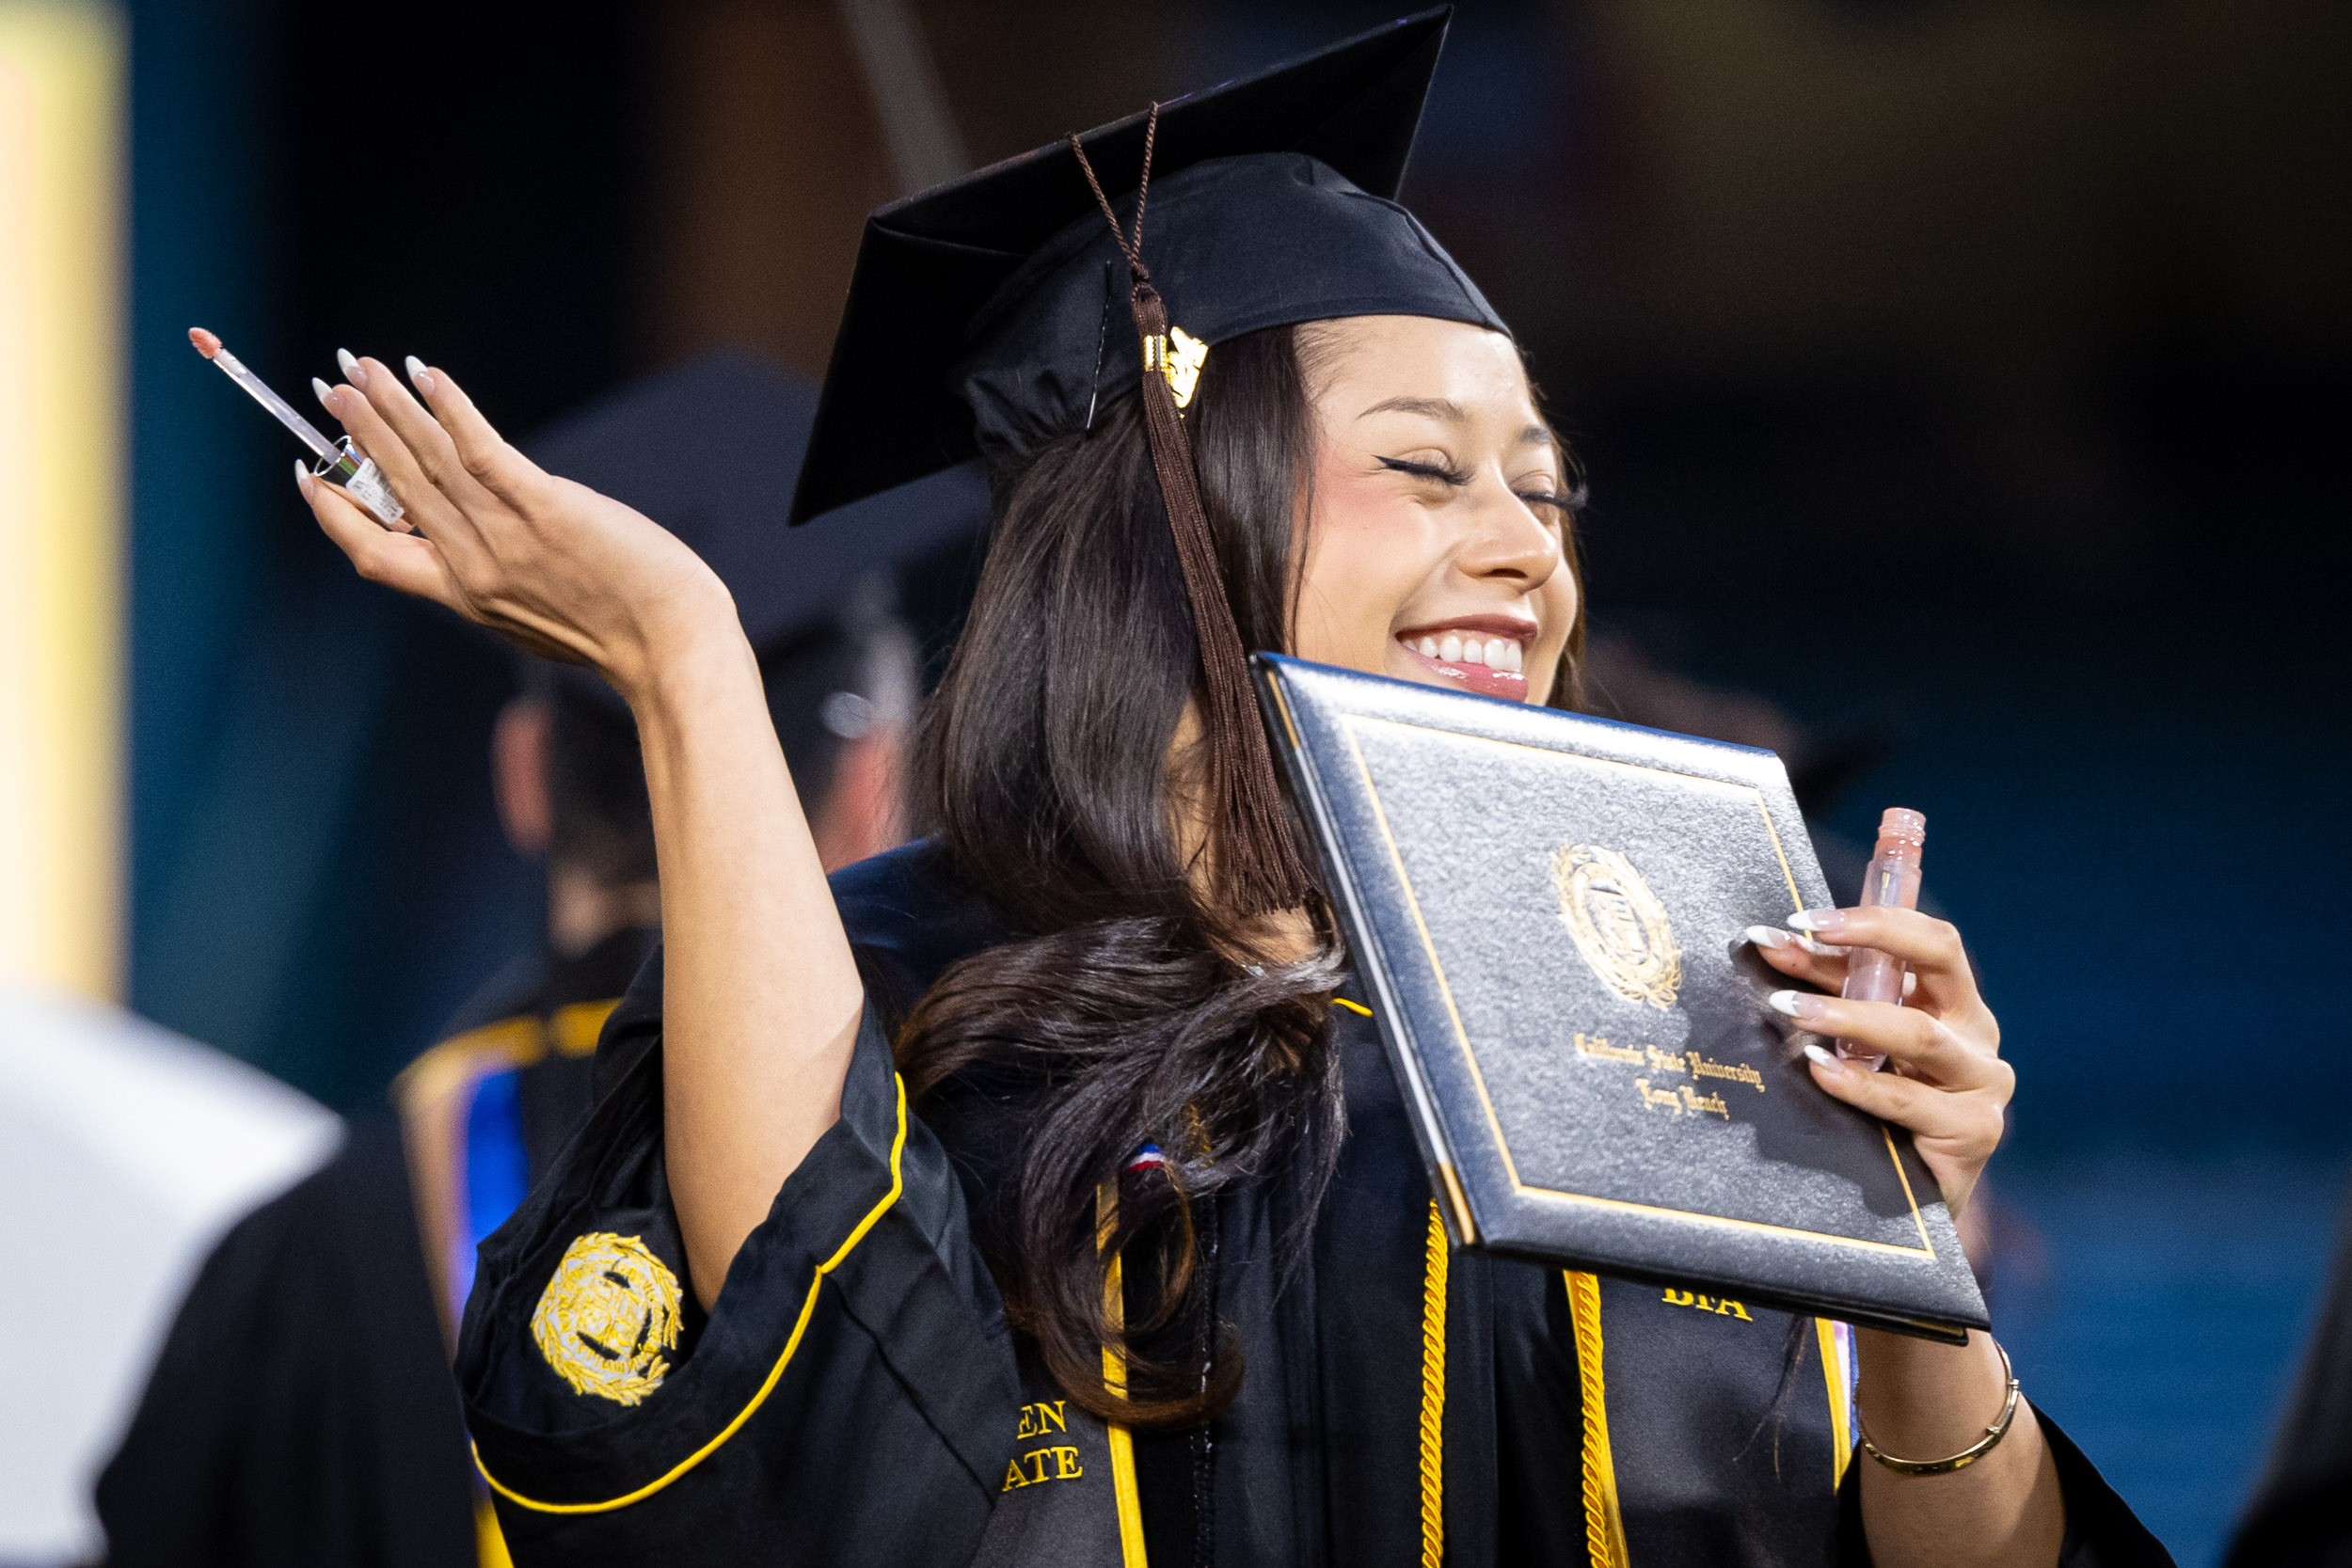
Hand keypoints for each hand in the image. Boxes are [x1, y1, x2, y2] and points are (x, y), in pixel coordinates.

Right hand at [297, 355, 733, 701]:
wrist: (672, 648)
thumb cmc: (621, 634)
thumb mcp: (538, 619)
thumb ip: (500, 585)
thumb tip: (482, 554)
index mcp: (462, 597)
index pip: (373, 554)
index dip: (333, 513)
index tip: (309, 475)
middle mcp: (471, 567)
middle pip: (393, 491)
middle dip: (356, 436)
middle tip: (331, 391)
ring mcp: (505, 537)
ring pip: (429, 462)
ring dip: (390, 410)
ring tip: (361, 370)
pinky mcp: (546, 509)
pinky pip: (483, 451)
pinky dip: (451, 409)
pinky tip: (426, 375)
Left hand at [1746, 909, 2009, 1216]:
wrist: (1909, 1207)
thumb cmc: (1876, 1114)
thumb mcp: (1858, 1043)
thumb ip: (1833, 998)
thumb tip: (1768, 944)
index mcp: (1953, 1003)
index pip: (1927, 940)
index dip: (1871, 918)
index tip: (1802, 917)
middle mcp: (1976, 1034)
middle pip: (1939, 959)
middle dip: (1869, 938)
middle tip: (1796, 933)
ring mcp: (1981, 1083)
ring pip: (1918, 1033)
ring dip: (1846, 1016)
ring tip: (1786, 1008)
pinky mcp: (1973, 1132)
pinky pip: (1909, 1100)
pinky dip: (1859, 1083)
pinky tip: (1819, 1070)